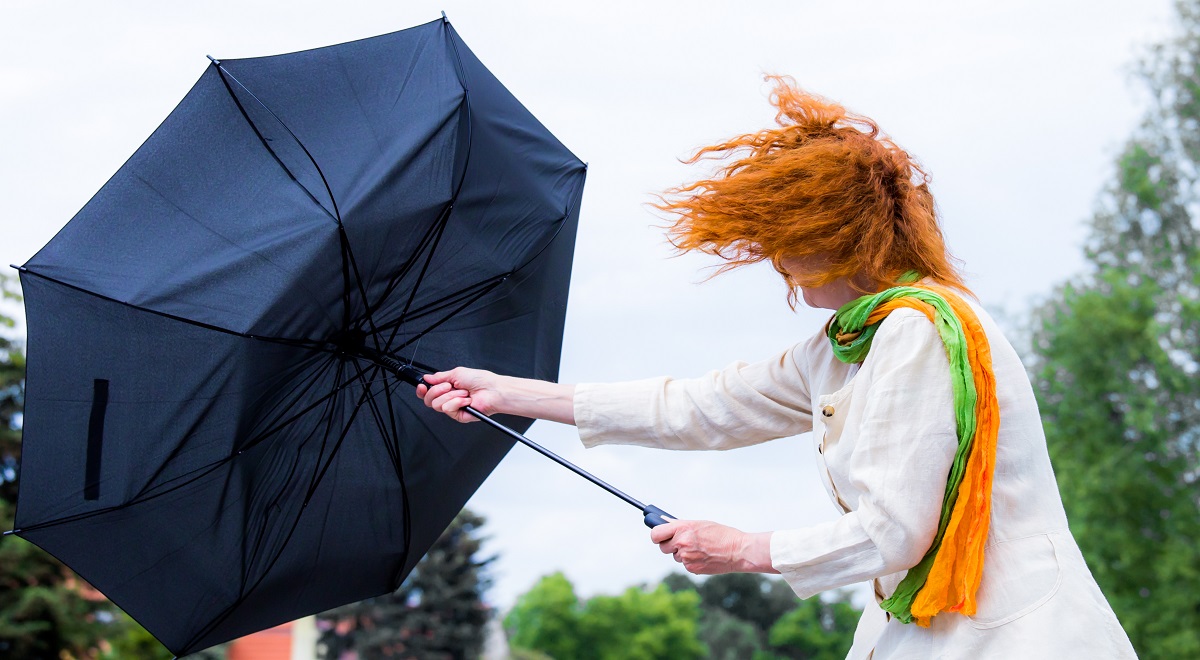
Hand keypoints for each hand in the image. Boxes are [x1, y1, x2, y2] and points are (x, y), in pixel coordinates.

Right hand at [415, 367, 503, 422]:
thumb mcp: (456, 373)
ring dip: (451, 395)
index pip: (429, 392)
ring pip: (437, 405)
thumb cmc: (480, 380)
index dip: (422, 390)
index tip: (422, 385)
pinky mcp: (458, 416)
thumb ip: (439, 376)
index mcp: (448, 387)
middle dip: (437, 390)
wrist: (492, 390)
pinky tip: (466, 400)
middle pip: (429, 400)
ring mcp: (454, 407)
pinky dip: (457, 402)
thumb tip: (427, 378)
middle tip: (449, 386)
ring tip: (463, 392)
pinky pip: (448, 409)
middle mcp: (449, 398)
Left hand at [650, 519, 776, 574]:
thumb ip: (682, 526)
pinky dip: (692, 561)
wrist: (738, 550)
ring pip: (676, 556)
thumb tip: (665, 524)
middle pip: (663, 547)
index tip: (659, 536)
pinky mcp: (691, 568)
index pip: (656, 534)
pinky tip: (704, 556)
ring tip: (699, 548)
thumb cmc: (721, 534)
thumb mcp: (700, 524)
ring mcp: (686, 557)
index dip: (656, 535)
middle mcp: (682, 542)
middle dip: (670, 545)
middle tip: (680, 542)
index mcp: (683, 528)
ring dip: (682, 553)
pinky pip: (685, 564)